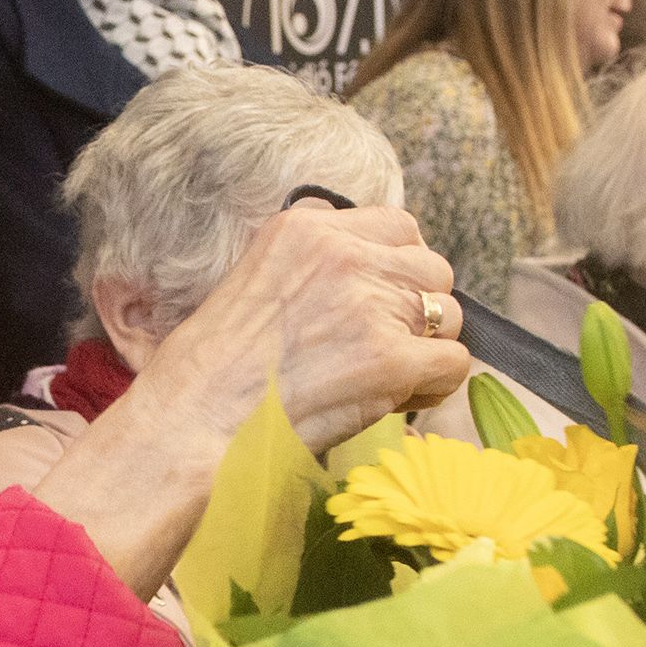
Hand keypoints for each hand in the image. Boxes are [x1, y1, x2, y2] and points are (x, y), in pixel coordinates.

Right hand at [139, 203, 471, 455]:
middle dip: (415, 308)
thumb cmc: (208, 368)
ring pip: (447, 315)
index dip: (397, 266)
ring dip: (425, 348)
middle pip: (430, 267)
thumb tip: (368, 273)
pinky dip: (431, 386)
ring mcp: (371, 306)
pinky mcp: (391, 359)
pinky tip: (395, 401)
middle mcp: (343, 256)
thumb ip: (310, 264)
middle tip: (379, 346)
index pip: (397, 225)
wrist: (193, 421)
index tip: (378, 299)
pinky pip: (452, 363)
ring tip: (383, 378)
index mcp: (304, 229)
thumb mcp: (251, 279)